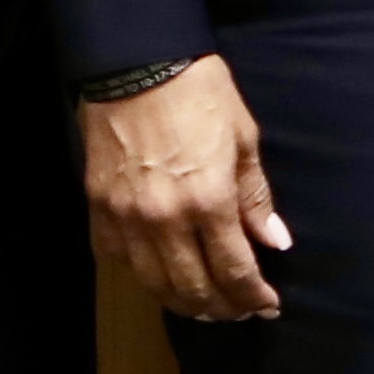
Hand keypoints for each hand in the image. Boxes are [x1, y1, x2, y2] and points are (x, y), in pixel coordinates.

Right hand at [82, 55, 289, 319]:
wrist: (135, 63)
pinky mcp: (98, 207)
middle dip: (221, 309)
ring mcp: (126, 217)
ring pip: (154, 284)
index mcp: (208, 201)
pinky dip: (142, 277)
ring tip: (203, 305)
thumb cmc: (199, 93)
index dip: (253, 297)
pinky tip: (159, 277)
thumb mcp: (243, 139)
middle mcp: (164, 220)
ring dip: (182, 302)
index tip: (268, 306)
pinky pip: (118, 260)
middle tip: (239, 310)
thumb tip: (275, 242)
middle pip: (193, 289)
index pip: (234, 272)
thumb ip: (256, 198)